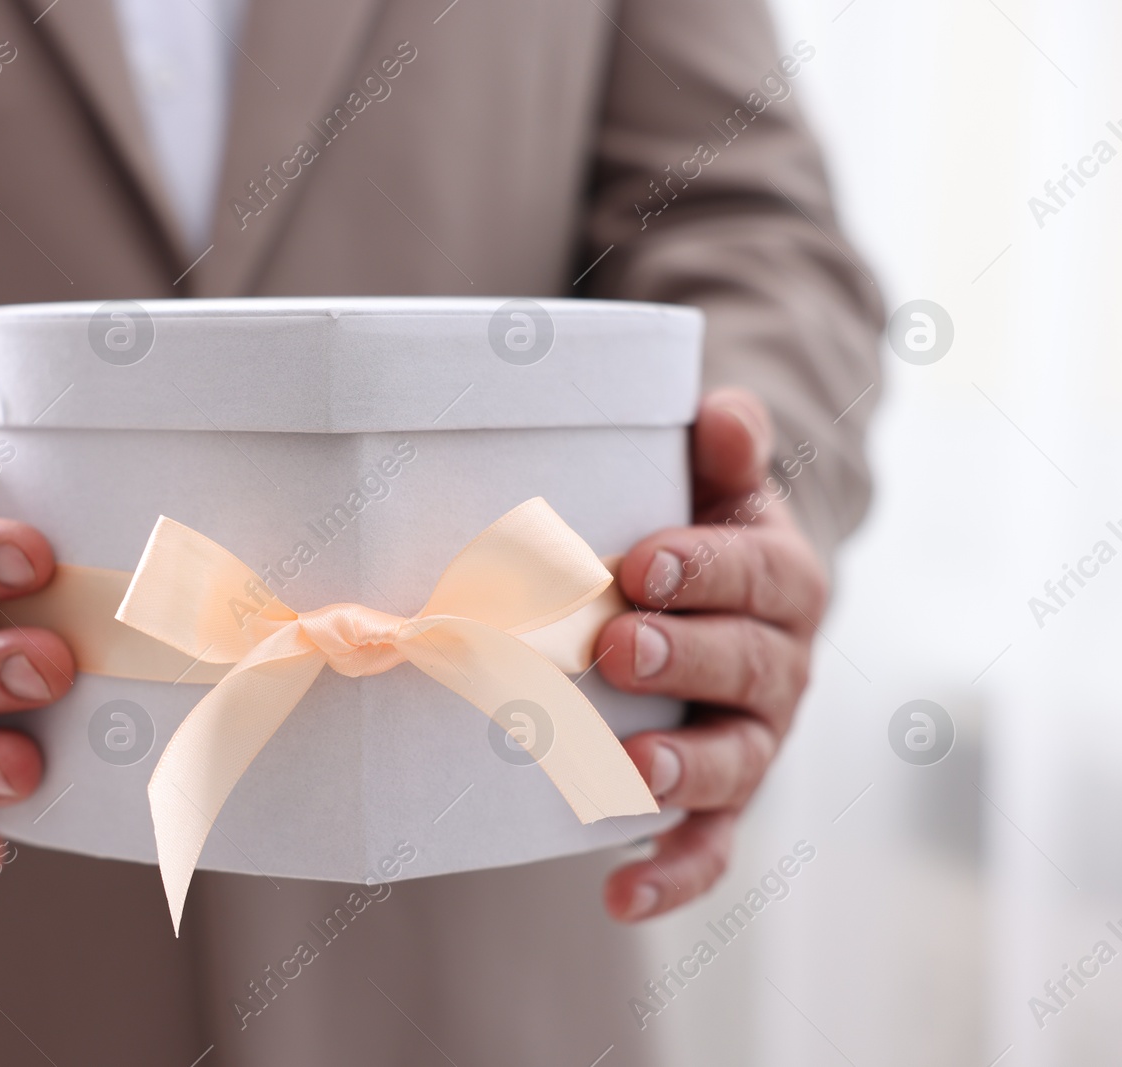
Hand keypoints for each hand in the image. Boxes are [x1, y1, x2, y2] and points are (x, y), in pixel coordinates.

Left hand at [594, 388, 827, 921]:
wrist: (718, 599)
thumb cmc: (696, 533)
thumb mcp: (714, 482)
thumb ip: (723, 448)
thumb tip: (723, 414)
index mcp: (782, 581)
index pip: (756, 573)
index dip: (705, 569)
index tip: (641, 564)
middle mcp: (780, 664)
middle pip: (746, 665)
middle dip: (683, 656)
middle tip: (613, 644)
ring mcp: (754, 738)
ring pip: (737, 761)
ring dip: (684, 767)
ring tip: (631, 769)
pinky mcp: (721, 797)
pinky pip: (711, 844)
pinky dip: (675, 873)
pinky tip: (620, 895)